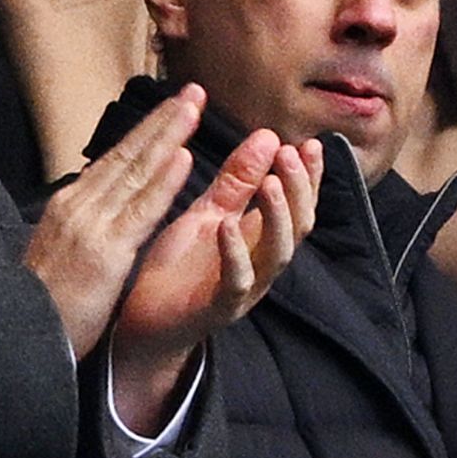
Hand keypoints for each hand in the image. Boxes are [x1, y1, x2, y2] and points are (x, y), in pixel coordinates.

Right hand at [23, 85, 204, 355]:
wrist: (20, 334)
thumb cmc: (42, 304)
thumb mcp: (57, 251)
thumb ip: (79, 225)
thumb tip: (96, 205)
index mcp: (68, 205)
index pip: (113, 160)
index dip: (145, 132)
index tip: (172, 109)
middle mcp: (78, 206)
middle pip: (127, 154)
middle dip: (162, 121)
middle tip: (193, 92)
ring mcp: (91, 225)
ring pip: (136, 172)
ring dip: (167, 136)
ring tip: (194, 108)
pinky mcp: (106, 251)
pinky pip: (141, 210)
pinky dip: (163, 181)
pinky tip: (183, 157)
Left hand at [110, 132, 322, 434]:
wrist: (144, 320)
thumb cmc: (179, 266)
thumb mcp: (208, 213)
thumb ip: (237, 180)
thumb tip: (268, 136)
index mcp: (261, 240)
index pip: (299, 206)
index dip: (309, 178)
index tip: (312, 144)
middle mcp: (262, 264)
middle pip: (298, 227)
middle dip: (298, 190)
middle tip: (290, 154)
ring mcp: (245, 289)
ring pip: (277, 254)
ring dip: (277, 217)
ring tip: (270, 183)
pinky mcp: (218, 307)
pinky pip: (237, 281)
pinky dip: (235, 253)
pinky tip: (227, 226)